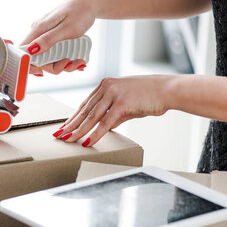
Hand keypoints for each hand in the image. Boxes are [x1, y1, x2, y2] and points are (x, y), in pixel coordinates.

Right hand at [22, 0, 95, 74]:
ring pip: (48, 57)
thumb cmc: (80, 12)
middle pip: (38, 58)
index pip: (23, 51)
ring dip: (63, 64)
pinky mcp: (51, 37)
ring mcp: (45, 34)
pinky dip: (65, 59)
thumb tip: (31, 50)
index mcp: (38, 28)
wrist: (90, 3)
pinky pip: (54, 53)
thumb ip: (48, 39)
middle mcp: (38, 32)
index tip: (42, 72)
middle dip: (55, 66)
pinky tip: (76, 58)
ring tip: (78, 61)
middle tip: (70, 63)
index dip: (29, 64)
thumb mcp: (66, 28)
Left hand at [54, 75, 173, 145]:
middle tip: (59, 135)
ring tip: (68, 140)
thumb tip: (103, 128)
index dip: (73, 117)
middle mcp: (106, 87)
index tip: (64, 127)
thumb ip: (112, 114)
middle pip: (84, 110)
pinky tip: (87, 141)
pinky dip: (95, 134)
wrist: (168, 90)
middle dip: (70, 125)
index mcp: (105, 85)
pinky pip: (104, 122)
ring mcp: (113, 94)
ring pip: (91, 117)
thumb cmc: (149, 96)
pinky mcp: (121, 103)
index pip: (85, 104)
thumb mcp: (126, 103)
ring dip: (78, 131)